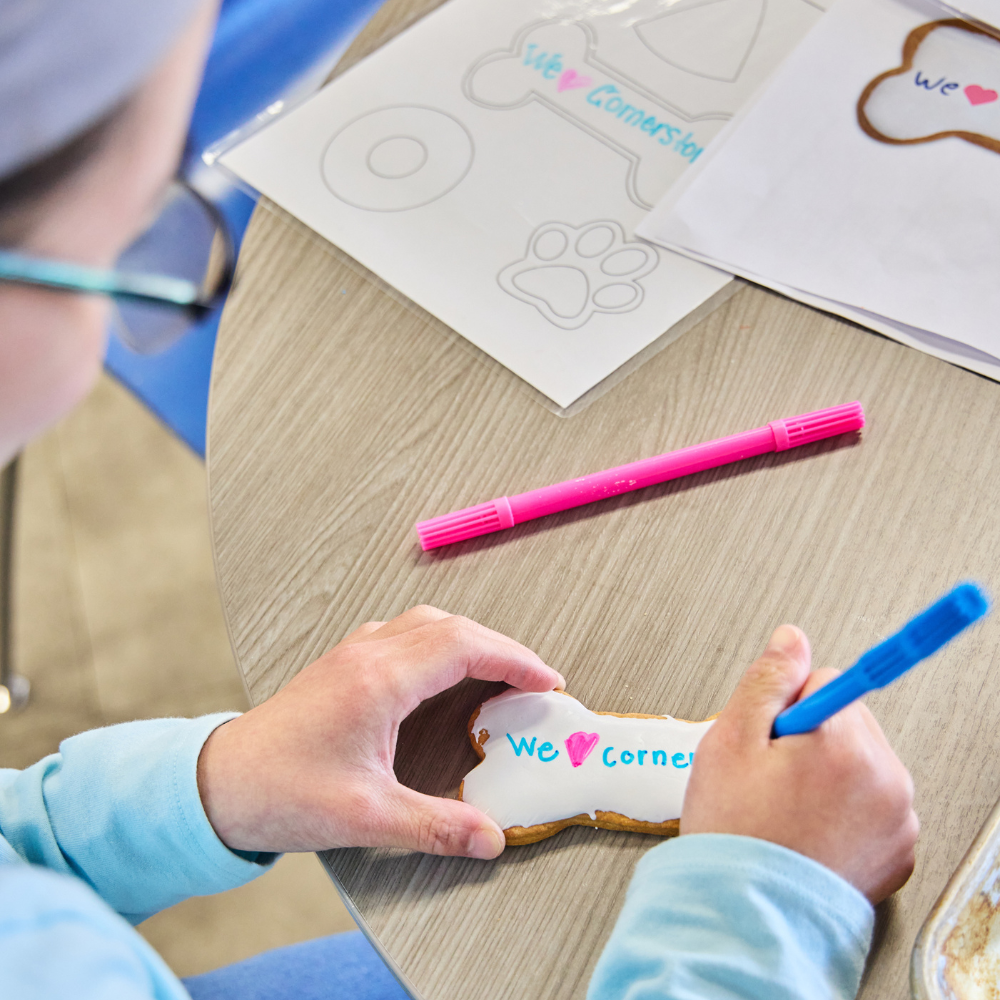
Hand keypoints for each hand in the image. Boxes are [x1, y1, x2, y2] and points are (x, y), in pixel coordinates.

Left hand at [197, 606, 564, 858]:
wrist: (220, 783)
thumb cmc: (285, 794)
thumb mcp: (366, 817)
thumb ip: (435, 825)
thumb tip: (492, 839)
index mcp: (379, 681)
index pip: (463, 646)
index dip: (514, 659)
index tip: (548, 682)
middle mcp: (368, 654)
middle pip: (450, 626)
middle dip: (500, 647)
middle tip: (534, 681)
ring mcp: (352, 653)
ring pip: (426, 622)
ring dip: (468, 639)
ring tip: (497, 672)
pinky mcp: (342, 663)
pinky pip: (403, 632)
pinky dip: (438, 641)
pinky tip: (442, 671)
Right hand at [680, 625, 917, 903]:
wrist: (746, 917)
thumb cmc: (734, 834)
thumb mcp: (730, 742)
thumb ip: (767, 680)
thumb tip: (793, 639)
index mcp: (846, 744)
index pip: (829, 679)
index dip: (786, 702)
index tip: (795, 708)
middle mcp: (885, 779)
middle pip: (849, 719)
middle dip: (809, 736)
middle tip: (768, 774)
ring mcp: (898, 820)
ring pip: (861, 760)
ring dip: (828, 770)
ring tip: (784, 805)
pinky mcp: (899, 851)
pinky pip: (874, 803)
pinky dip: (846, 808)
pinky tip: (807, 826)